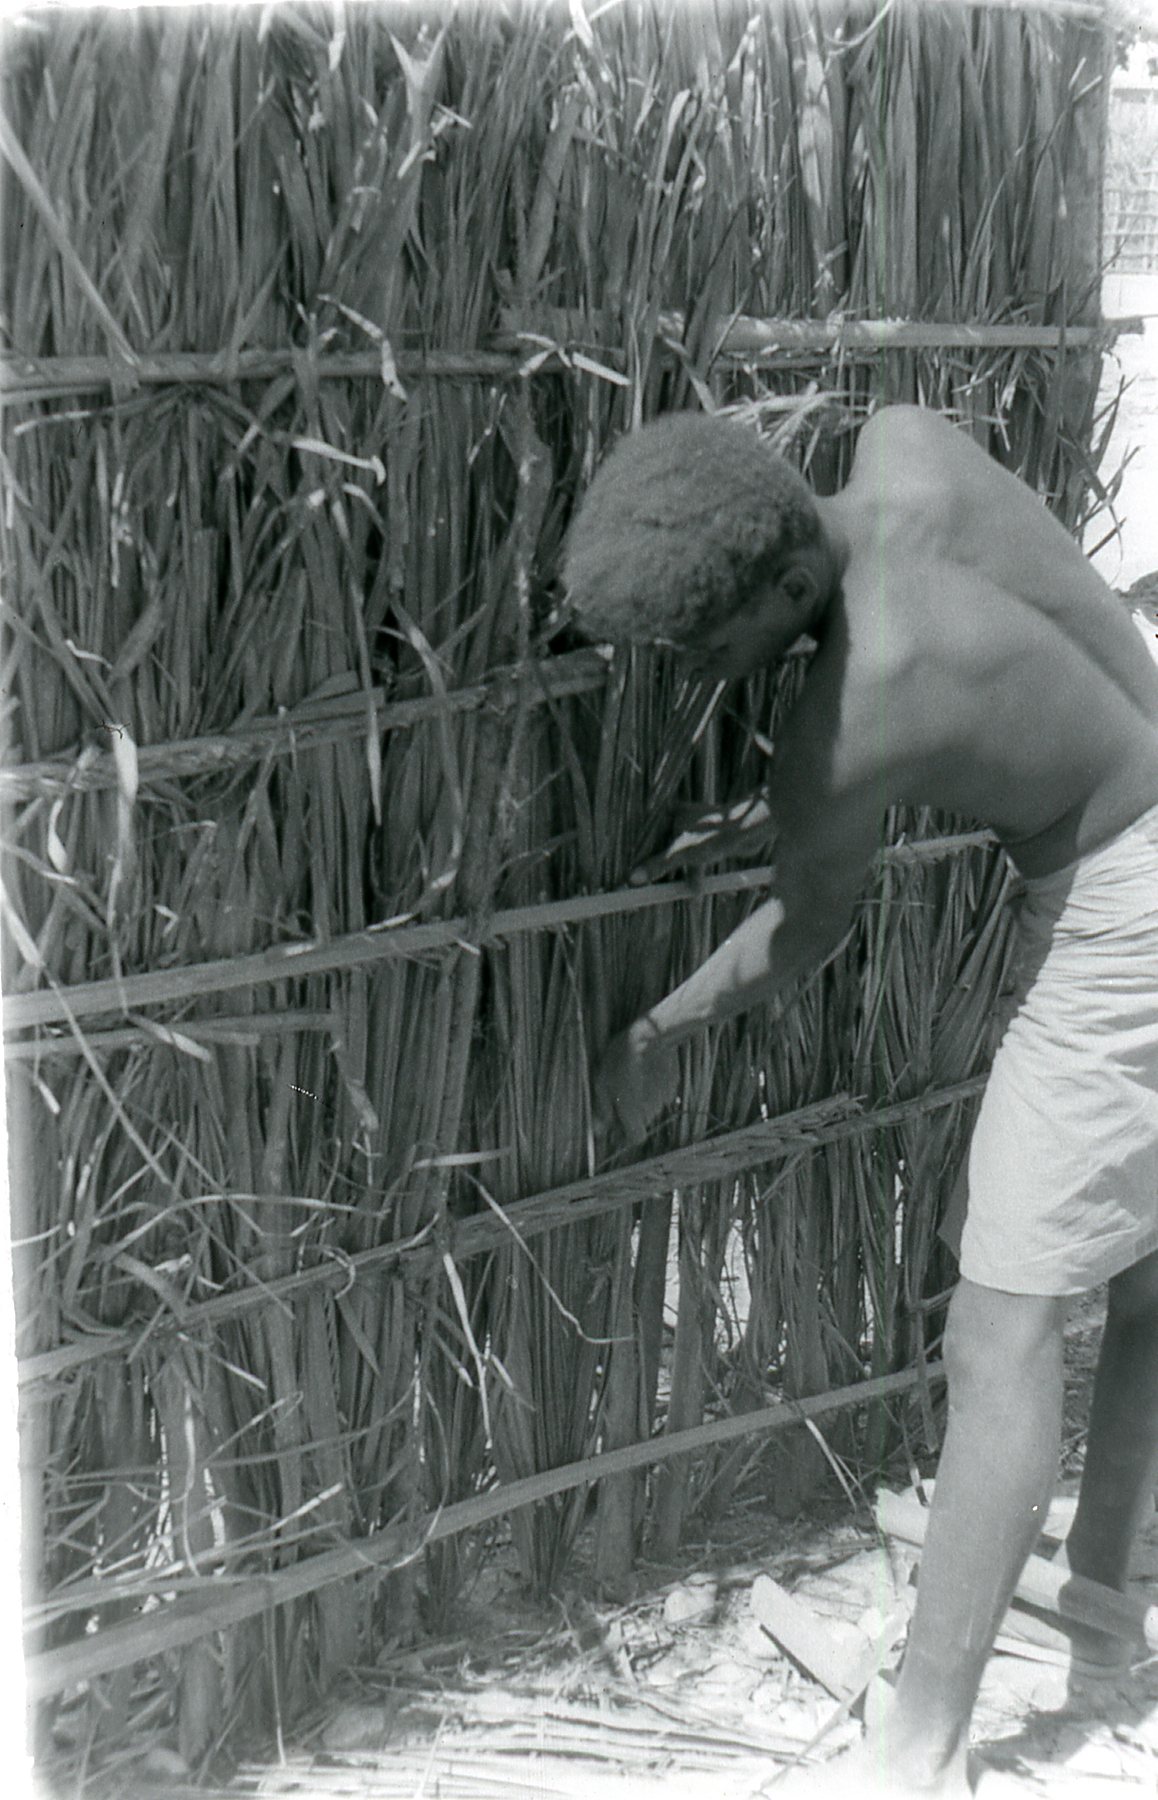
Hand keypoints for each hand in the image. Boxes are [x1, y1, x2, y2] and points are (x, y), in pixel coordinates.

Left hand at [593, 1019, 678, 1142]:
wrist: (651, 1037)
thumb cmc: (620, 1061)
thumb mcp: (602, 1085)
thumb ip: (603, 1111)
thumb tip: (599, 1131)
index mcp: (634, 1116)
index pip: (636, 1139)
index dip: (625, 1134)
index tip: (615, 1122)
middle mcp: (653, 1112)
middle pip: (641, 1121)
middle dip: (630, 1112)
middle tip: (616, 1092)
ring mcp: (665, 1097)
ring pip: (650, 1105)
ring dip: (641, 1097)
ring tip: (629, 1076)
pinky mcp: (672, 1082)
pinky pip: (660, 1091)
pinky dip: (652, 1085)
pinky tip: (643, 1069)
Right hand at [629, 795, 772, 885]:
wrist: (752, 829)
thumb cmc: (716, 834)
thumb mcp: (682, 853)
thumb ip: (658, 865)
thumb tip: (633, 879)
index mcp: (665, 815)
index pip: (642, 840)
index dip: (635, 860)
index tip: (627, 879)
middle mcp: (676, 821)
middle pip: (658, 851)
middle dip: (655, 872)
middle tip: (644, 890)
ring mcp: (691, 833)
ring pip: (676, 859)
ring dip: (676, 877)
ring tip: (671, 895)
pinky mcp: (705, 843)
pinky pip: (692, 863)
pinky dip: (693, 875)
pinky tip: (694, 889)